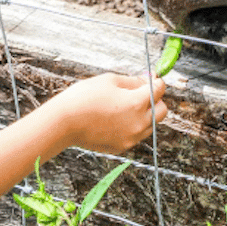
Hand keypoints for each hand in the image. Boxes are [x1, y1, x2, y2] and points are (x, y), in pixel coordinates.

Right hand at [49, 73, 167, 154]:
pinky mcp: (122, 147)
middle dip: (155, 100)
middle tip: (140, 93)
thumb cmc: (84, 97)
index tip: (150, 79)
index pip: (160, 90)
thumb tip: (147, 81)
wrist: (64, 122)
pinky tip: (115, 119)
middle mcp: (138, 123)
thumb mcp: (109, 80)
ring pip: (151, 125)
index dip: (156, 82)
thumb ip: (133, 81)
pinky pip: (136, 135)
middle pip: (162, 110)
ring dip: (145, 114)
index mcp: (137, 103)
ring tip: (124, 106)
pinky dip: (132, 126)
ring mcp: (131, 137)